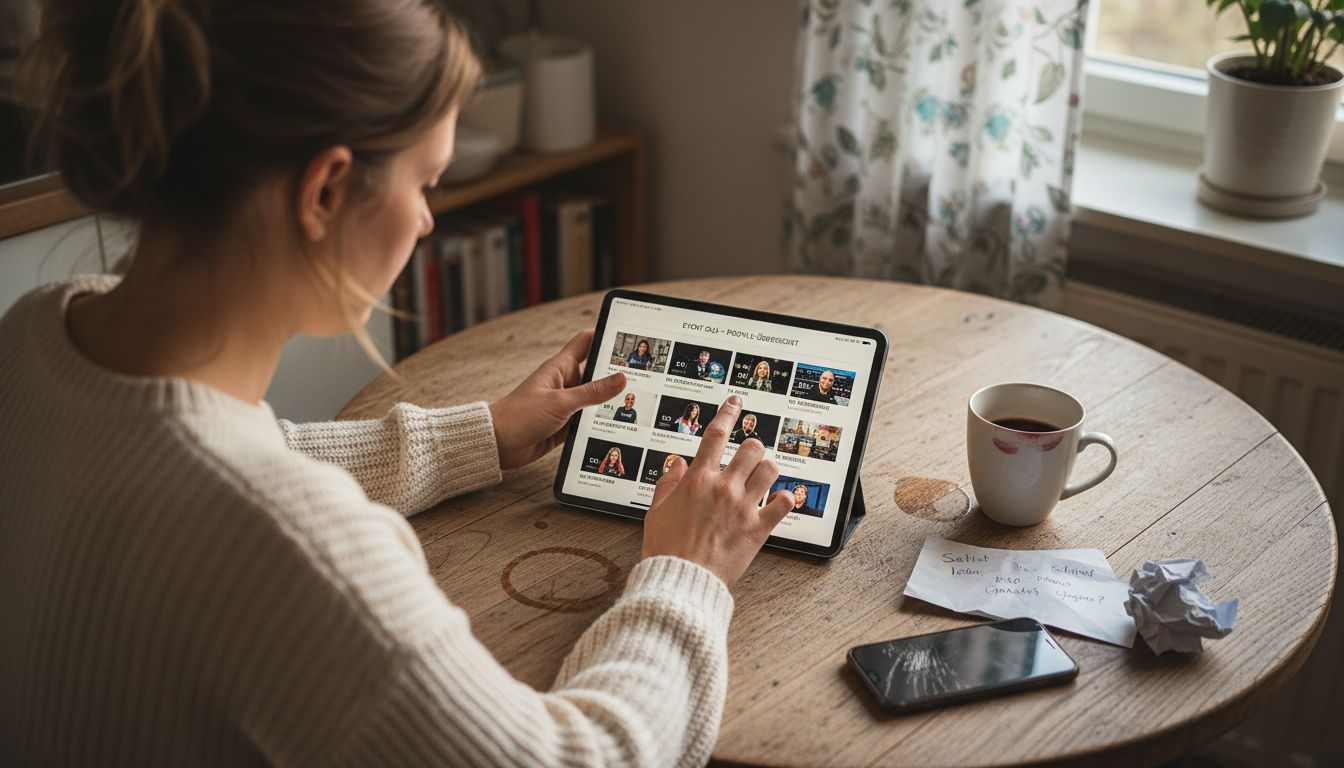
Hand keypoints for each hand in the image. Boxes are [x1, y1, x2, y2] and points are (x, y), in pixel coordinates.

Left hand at [489, 330, 625, 469]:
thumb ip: (592, 392)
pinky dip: (597, 423)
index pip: (586, 342)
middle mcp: (564, 383)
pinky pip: (586, 421)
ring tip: (634, 403)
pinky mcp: (564, 425)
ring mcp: (564, 405)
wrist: (497, 444)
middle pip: (595, 373)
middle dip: (614, 375)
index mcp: (560, 368)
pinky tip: (614, 426)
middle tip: (641, 377)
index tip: (626, 338)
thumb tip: (621, 378)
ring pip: (593, 400)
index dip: (604, 336)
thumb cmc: (520, 416)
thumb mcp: (561, 402)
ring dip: (607, 403)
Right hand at [642, 395, 794, 587]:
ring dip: (767, 469)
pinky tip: (778, 501)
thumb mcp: (655, 511)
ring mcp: (743, 507)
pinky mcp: (758, 529)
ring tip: (761, 477)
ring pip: (770, 469)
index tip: (736, 402)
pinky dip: (784, 499)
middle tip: (748, 457)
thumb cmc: (665, 550)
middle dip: (752, 448)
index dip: (728, 413)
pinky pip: (784, 503)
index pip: (716, 434)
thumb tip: (678, 464)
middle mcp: (723, 488)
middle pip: (751, 448)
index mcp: (697, 480)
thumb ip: (668, 483)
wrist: (681, 580)